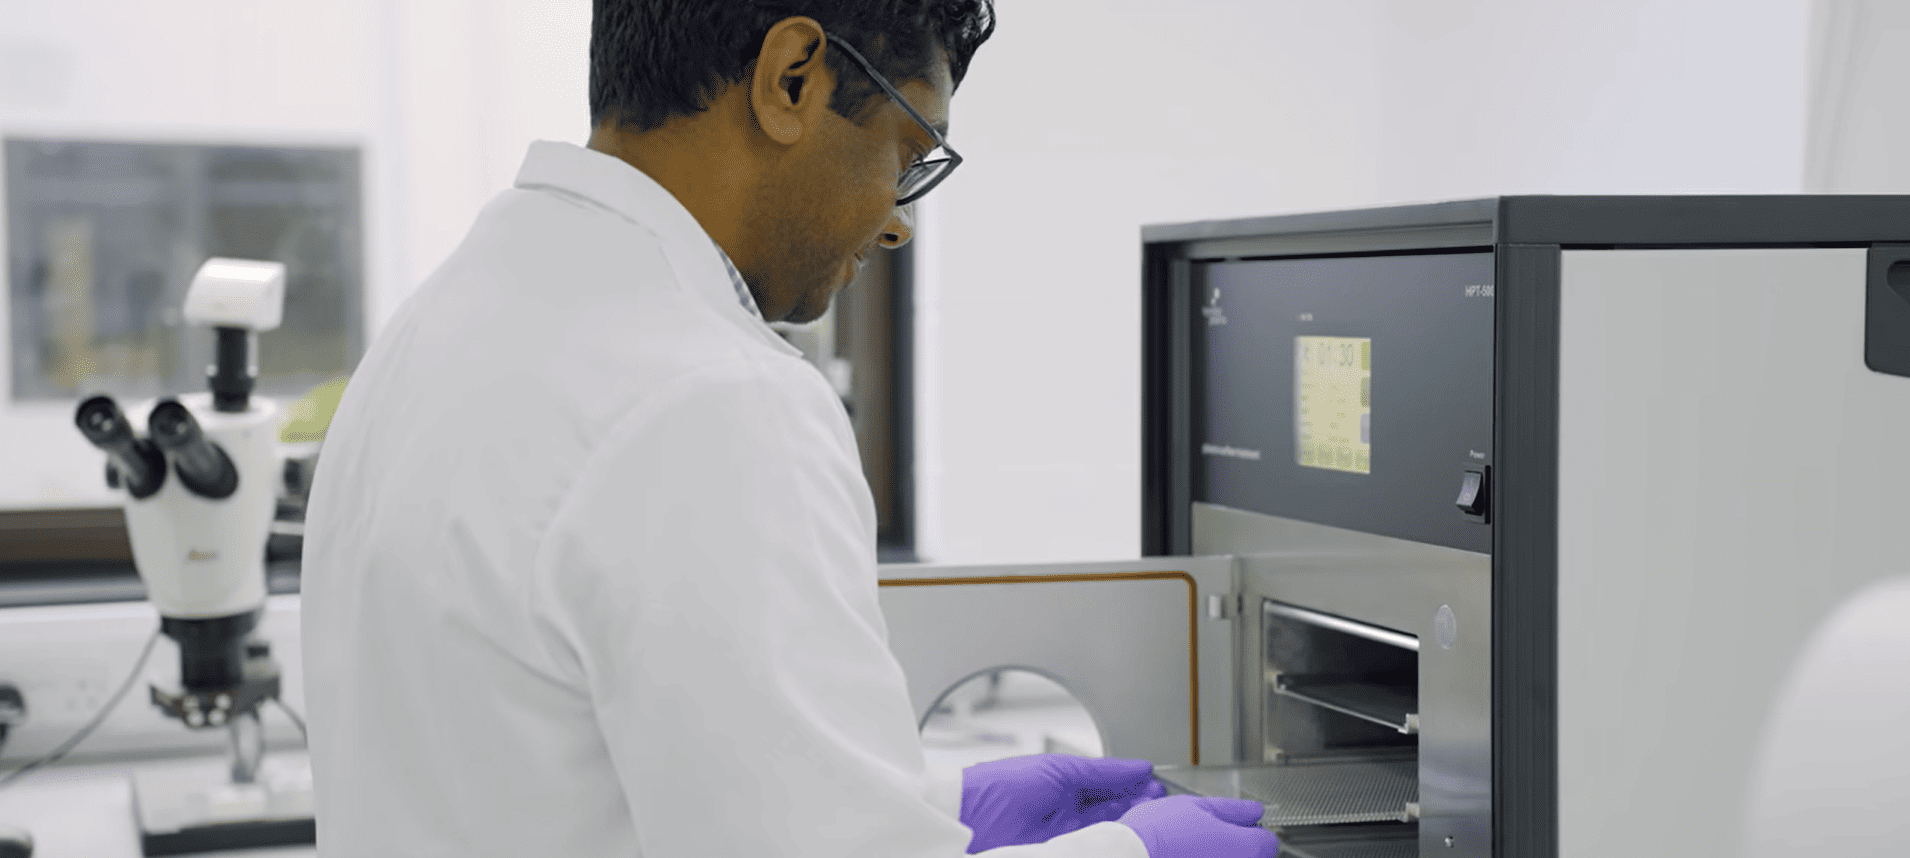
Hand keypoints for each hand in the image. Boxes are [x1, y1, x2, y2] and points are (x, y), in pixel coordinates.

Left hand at [959, 754, 1167, 851]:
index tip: (1155, 781)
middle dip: (1137, 802)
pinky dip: (1112, 837)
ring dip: (1129, 819)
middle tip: (1160, 800)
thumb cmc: (1003, 786)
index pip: (1107, 782)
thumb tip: (1138, 767)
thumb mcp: (1058, 771)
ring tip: (1150, 812)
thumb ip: (1101, 772)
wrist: (968, 818)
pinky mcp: (1060, 849)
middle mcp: (1066, 807)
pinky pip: (1093, 843)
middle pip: (1111, 806)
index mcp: (1064, 782)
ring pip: (1106, 826)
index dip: (1132, 782)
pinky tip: (1128, 832)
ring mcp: (1064, 832)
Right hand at [1118, 795, 1279, 857]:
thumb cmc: (1159, 833)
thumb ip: (1232, 809)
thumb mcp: (1196, 807)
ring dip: (1215, 856)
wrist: (1129, 857)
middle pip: (1251, 857)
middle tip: (1205, 840)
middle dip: (1234, 847)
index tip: (1232, 828)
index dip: (1249, 831)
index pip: (1267, 842)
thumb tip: (1253, 810)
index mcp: (1247, 849)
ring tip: (1189, 851)